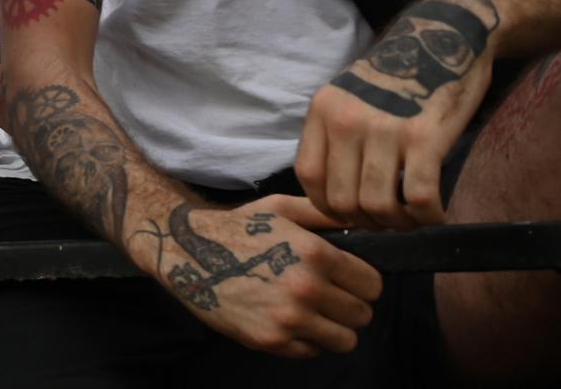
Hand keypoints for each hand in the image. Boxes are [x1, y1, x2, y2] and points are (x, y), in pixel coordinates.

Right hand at [137, 197, 380, 356]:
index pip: (373, 285)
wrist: (186, 251)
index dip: (362, 282)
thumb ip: (325, 215)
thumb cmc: (238, 227)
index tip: (347, 280)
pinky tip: (289, 321)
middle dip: (350, 305)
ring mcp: (289, 319)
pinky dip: (307, 340)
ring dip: (334, 328)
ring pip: (346, 340)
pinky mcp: (271, 341)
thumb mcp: (281, 208)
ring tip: (315, 314)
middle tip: (329, 297)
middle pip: (363, 314)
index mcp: (315, 254)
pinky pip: (313, 352)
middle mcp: (307, 288)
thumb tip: (367, 223)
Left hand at [297, 0, 498, 228]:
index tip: (353, 214)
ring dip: (400, 224)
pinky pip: (419, 197)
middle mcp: (346, 121)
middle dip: (368, 222)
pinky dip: (429, 216)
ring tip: (414, 218)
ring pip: (379, 206)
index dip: (329, 207)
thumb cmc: (399, 74)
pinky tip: (436, 214)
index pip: (308, 177)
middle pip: (343, 201)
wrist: (443, 36)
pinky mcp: (425, 137)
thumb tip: (338, 196)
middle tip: (390, 220)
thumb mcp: (350, 98)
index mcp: (324, 110)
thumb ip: (338, 138)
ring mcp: (384, 129)